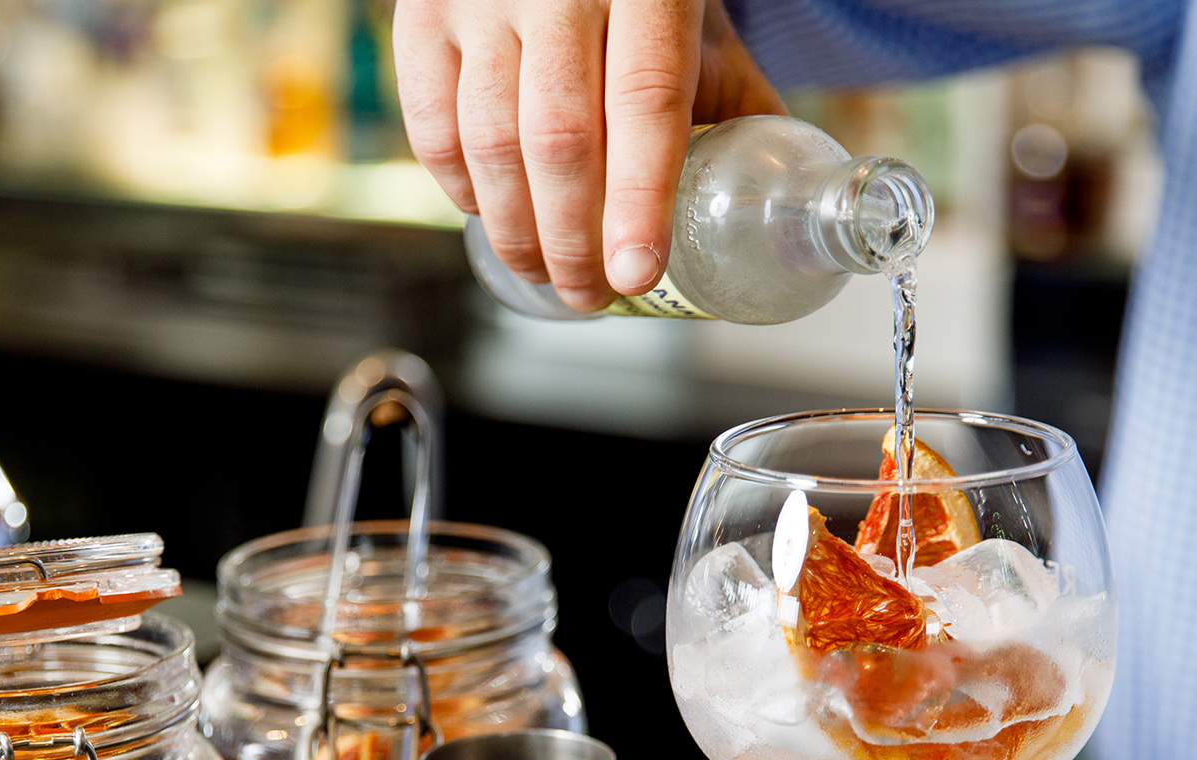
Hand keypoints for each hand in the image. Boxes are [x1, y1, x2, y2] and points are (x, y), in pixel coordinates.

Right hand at [394, 0, 785, 311]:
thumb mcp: (699, 26)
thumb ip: (732, 103)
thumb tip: (773, 210)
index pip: (645, 103)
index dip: (640, 200)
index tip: (637, 274)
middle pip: (559, 138)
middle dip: (570, 241)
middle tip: (587, 294)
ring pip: (489, 140)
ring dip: (515, 229)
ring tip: (542, 271)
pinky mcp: (423, 13)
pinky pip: (432, 124)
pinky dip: (459, 186)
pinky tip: (490, 213)